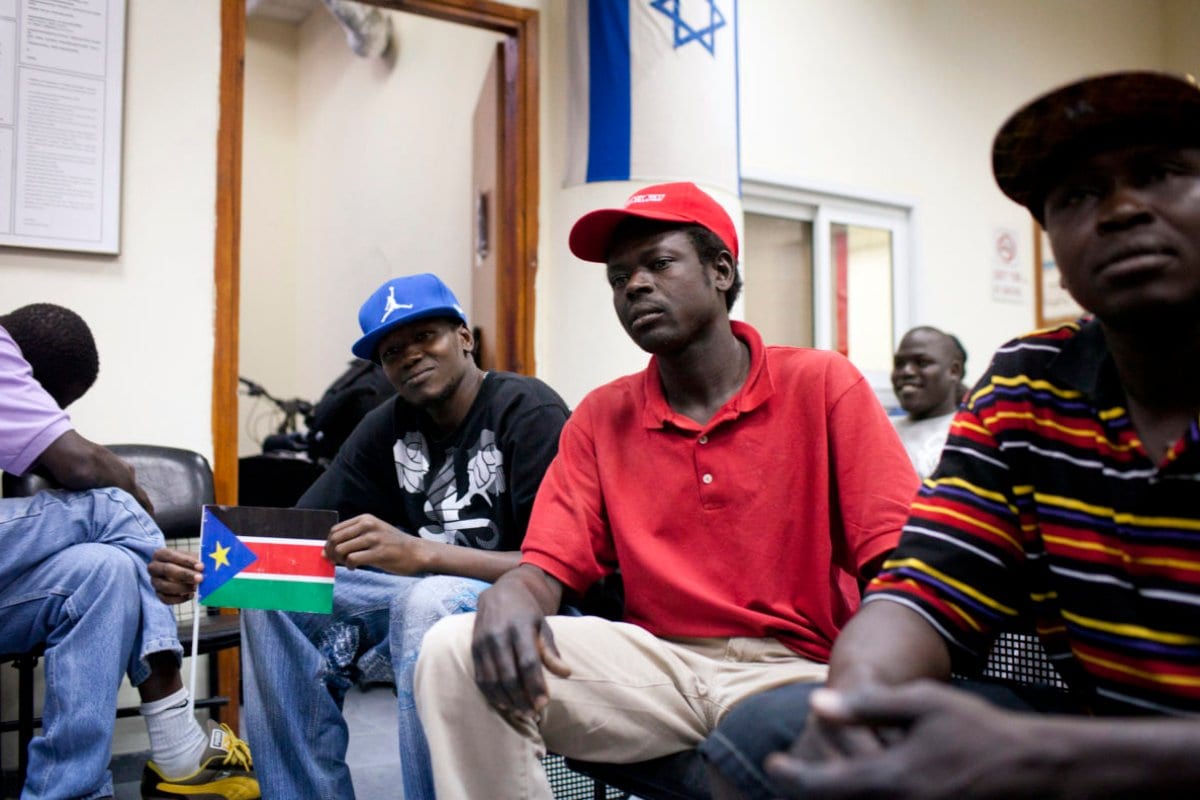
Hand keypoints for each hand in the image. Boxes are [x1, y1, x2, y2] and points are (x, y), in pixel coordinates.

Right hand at [148, 547, 202, 603]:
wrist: (182, 574)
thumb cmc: (187, 563)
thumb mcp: (191, 558)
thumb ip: (196, 561)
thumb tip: (204, 568)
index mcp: (161, 554)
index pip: (171, 556)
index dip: (186, 561)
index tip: (201, 566)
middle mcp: (154, 568)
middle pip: (167, 570)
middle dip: (185, 574)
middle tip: (200, 578)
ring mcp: (154, 582)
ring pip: (165, 586)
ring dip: (183, 587)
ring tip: (196, 587)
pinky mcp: (158, 594)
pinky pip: (166, 599)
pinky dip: (179, 599)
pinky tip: (190, 595)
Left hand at [324, 514, 427, 573]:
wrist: (417, 552)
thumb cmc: (392, 545)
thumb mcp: (373, 534)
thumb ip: (350, 540)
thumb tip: (324, 553)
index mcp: (365, 519)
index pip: (335, 530)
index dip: (329, 544)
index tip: (334, 554)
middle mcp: (369, 525)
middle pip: (335, 540)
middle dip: (332, 553)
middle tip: (338, 561)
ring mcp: (374, 539)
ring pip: (342, 550)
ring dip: (340, 560)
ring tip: (349, 564)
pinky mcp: (379, 553)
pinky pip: (352, 560)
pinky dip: (349, 566)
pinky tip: (355, 567)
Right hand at [470, 573, 570, 722]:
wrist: (499, 592)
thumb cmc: (526, 612)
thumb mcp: (542, 625)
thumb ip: (550, 650)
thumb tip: (566, 673)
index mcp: (520, 627)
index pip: (528, 662)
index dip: (535, 685)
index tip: (544, 703)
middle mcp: (499, 635)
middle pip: (509, 675)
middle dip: (521, 699)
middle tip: (533, 713)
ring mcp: (483, 642)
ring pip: (493, 680)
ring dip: (507, 701)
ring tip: (521, 713)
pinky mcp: (474, 649)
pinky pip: (481, 678)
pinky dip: (492, 694)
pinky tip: (504, 703)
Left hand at [765, 681, 1039, 799]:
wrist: (1034, 768)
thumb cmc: (978, 729)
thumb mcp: (922, 704)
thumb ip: (867, 705)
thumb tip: (814, 703)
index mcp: (893, 779)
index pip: (826, 785)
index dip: (794, 775)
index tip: (773, 762)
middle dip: (813, 790)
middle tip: (792, 773)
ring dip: (838, 794)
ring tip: (823, 776)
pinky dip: (866, 798)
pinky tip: (861, 784)